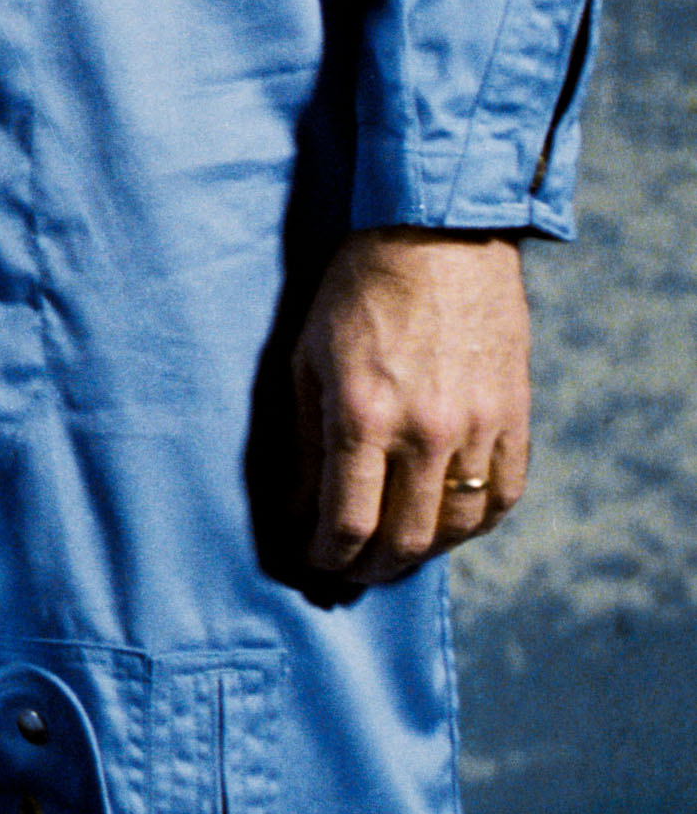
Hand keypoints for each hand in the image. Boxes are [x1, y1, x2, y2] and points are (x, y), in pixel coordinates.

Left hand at [297, 228, 531, 587]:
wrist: (439, 238)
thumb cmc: (355, 292)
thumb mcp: (307, 359)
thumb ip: (306, 441)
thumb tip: (299, 510)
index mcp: (364, 415)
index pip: (349, 521)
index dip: (328, 556)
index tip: (315, 564)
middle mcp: (427, 432)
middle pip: (406, 538)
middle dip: (373, 568)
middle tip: (351, 575)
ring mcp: (480, 428)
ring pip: (458, 527)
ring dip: (424, 553)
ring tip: (395, 555)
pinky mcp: (515, 418)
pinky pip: (504, 497)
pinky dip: (474, 524)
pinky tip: (447, 526)